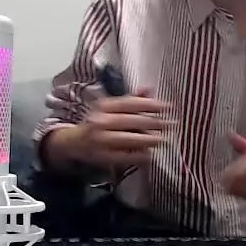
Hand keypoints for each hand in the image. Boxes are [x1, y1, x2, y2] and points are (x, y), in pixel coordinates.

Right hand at [51, 88, 170, 167]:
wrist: (74, 142)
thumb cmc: (97, 122)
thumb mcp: (110, 108)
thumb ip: (131, 99)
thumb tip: (150, 89)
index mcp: (104, 106)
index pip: (130, 103)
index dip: (150, 104)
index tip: (168, 107)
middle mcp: (101, 121)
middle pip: (133, 120)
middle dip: (155, 122)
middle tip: (172, 124)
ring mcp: (101, 140)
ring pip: (130, 139)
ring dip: (149, 139)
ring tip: (164, 139)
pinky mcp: (103, 157)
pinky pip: (125, 156)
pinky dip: (139, 156)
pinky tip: (151, 154)